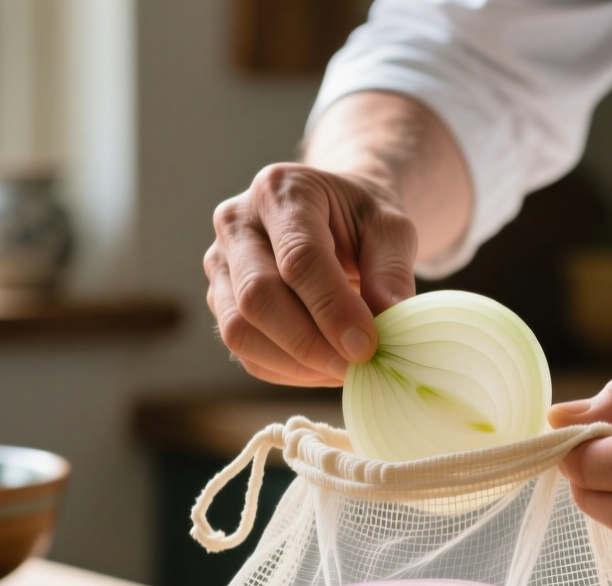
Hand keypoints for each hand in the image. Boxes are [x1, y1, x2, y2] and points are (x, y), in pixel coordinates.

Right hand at [206, 163, 418, 385]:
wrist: (334, 215)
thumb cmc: (361, 220)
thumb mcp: (391, 229)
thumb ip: (391, 271)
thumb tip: (388, 322)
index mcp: (280, 191)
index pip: (299, 258)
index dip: (332, 309)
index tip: (366, 346)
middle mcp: (237, 223)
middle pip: (258, 297)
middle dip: (310, 343)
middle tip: (357, 367)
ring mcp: (219, 264)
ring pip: (240, 330)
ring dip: (296, 363)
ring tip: (344, 370)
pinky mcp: (219, 301)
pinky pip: (245, 351)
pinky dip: (287, 370)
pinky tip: (323, 367)